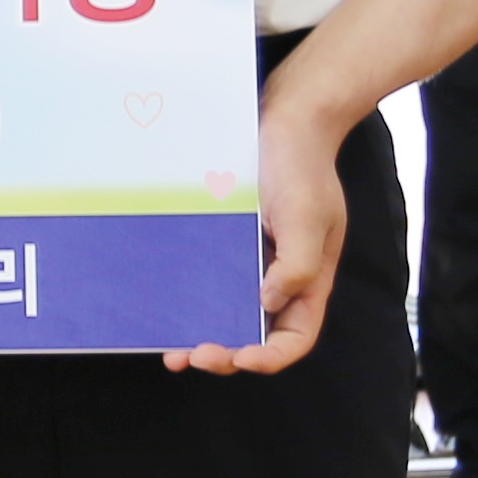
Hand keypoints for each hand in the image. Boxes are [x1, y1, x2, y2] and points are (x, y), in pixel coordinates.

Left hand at [167, 93, 342, 376]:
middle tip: (194, 355)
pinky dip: (191, 303)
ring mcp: (251, 262)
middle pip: (256, 336)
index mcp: (309, 280)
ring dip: (202, 336)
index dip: (270, 357)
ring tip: (173, 351)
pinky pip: (209, 282)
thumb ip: (297, 265)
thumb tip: (269, 304)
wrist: (285, 119)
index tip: (242, 358)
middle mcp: (279, 278)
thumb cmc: (303, 165)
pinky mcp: (227, 244)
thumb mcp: (308, 215)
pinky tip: (167, 309)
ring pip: (228, 315)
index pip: (294, 338)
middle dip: (227, 354)